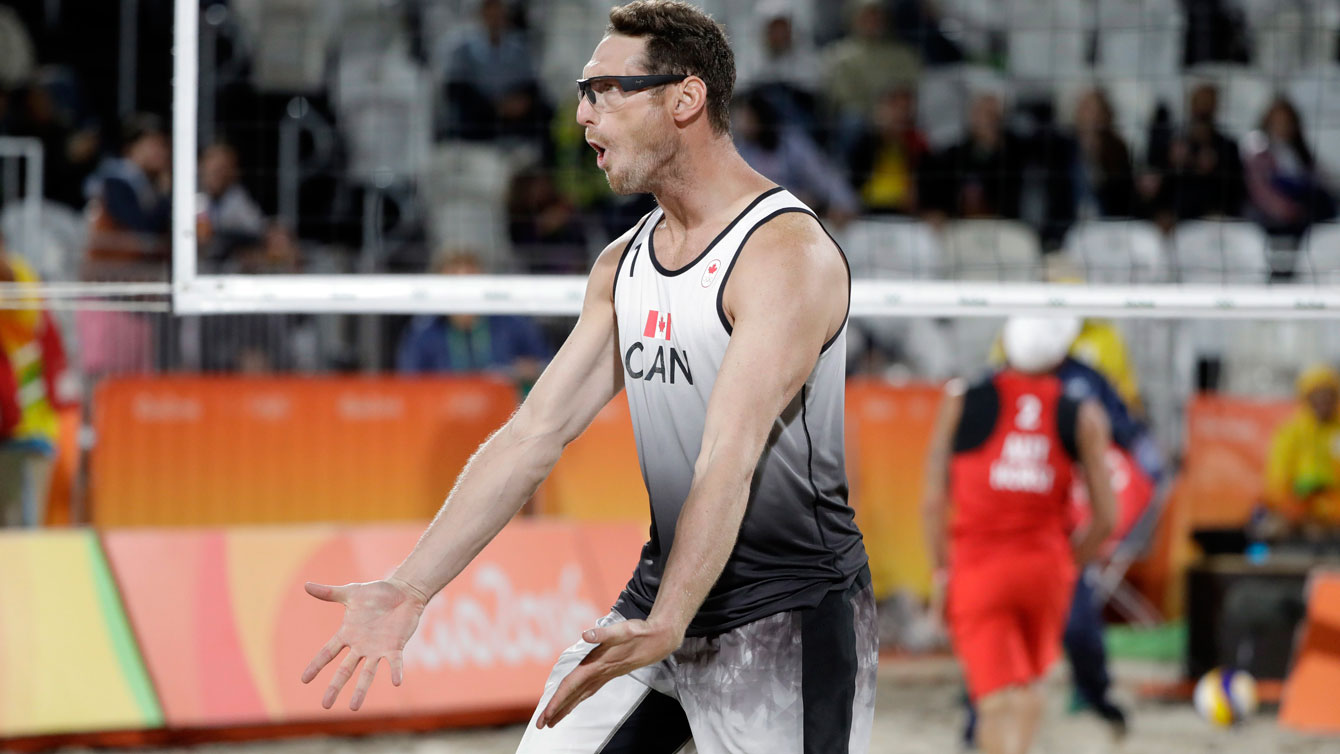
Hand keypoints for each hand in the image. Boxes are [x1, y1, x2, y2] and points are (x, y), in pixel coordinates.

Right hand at [300, 578, 426, 709]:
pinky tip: (397, 682)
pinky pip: (395, 662)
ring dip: (361, 690)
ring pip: (367, 673)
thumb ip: (329, 593)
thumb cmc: (377, 593)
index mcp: (348, 634)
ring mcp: (377, 649)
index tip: (304, 680)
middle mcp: (360, 646)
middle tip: (325, 705)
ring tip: (354, 708)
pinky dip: (396, 671)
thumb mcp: (351, 593)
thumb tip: (305, 585)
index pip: (328, 652)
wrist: (403, 592)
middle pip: (344, 670)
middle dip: (335, 687)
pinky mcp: (395, 647)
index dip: (316, 665)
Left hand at [536, 617, 682, 728]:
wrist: (659, 640)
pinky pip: (588, 690)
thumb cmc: (640, 633)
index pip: (572, 686)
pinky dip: (577, 698)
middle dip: (557, 710)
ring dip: (566, 707)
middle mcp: (599, 672)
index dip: (558, 701)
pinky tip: (573, 702)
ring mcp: (604, 675)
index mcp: (596, 664)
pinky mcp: (608, 673)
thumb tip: (586, 635)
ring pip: (581, 695)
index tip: (546, 715)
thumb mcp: (622, 629)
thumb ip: (603, 633)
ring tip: (552, 720)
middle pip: (574, 695)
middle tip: (542, 725)